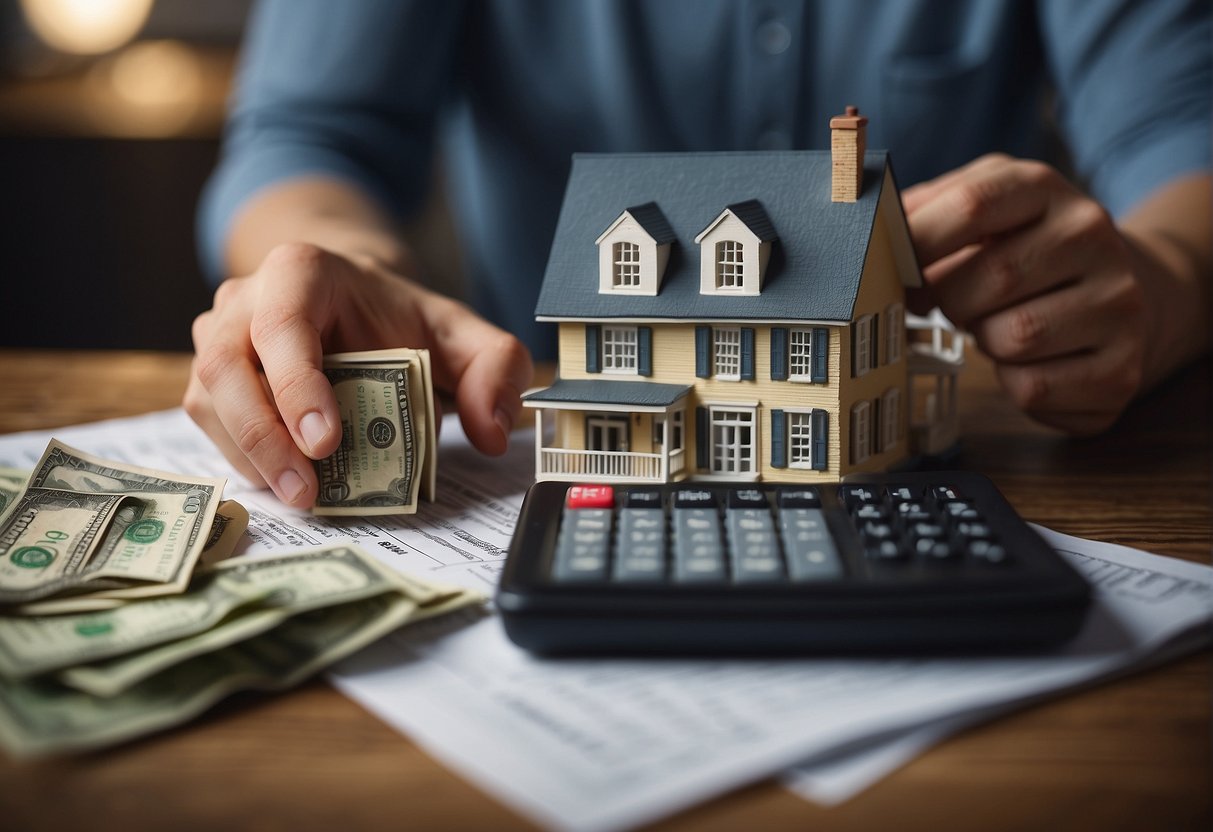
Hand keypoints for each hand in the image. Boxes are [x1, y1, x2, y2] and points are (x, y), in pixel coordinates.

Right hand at [185, 242, 532, 506]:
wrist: (357, 305)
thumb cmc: (402, 320)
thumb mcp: (463, 334)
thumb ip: (495, 369)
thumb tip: (492, 432)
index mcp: (301, 271)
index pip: (283, 325)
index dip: (297, 384)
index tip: (326, 441)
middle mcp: (245, 298)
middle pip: (227, 366)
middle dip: (264, 436)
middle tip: (307, 491)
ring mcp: (217, 336)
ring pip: (209, 399)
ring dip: (249, 455)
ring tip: (302, 497)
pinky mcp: (211, 378)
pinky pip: (209, 421)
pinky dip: (243, 457)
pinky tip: (285, 480)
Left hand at [903, 154, 1146, 433]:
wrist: (1122, 293)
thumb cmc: (1021, 253)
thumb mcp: (982, 212)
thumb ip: (922, 213)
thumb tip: (861, 229)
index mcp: (1045, 188)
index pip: (972, 205)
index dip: (918, 244)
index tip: (894, 271)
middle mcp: (1092, 236)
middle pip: (991, 279)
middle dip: (954, 301)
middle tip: (957, 304)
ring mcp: (1118, 302)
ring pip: (1014, 338)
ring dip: (986, 341)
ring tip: (998, 324)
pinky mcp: (1122, 368)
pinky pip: (1034, 389)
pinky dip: (1012, 383)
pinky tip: (1027, 362)